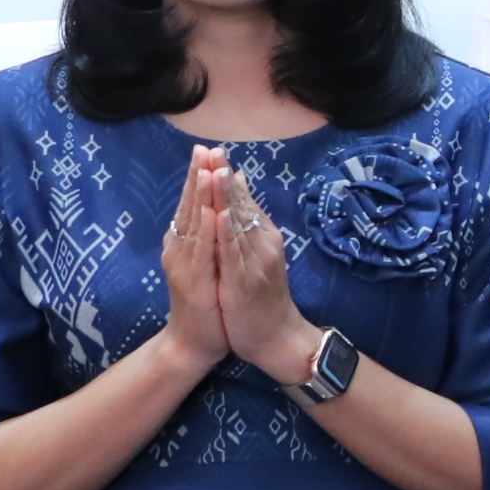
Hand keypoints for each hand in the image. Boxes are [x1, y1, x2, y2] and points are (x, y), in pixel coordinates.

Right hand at [157, 153, 232, 372]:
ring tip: (207, 170)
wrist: (194, 342)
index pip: (191, 203)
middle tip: (203, 148)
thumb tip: (214, 204)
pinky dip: (207, 232)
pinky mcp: (195, 283)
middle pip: (188, 206)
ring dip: (201, 197)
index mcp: (184, 243)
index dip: (197, 176)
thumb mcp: (208, 262)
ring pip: (193, 225)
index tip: (206, 149)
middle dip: (197, 176)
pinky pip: (202, 253)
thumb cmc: (204, 302)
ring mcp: (184, 266)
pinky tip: (213, 213)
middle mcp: (179, 249)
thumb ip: (207, 234)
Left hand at [211, 161, 320, 382]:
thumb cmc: (263, 298)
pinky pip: (234, 255)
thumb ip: (250, 222)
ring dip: (224, 198)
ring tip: (214, 171)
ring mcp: (255, 263)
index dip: (226, 176)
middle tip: (212, 150)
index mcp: (264, 237)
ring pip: (237, 225)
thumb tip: (239, 184)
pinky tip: (218, 216)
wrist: (277, 339)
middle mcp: (263, 245)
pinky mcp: (244, 283)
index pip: (243, 201)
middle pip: (241, 206)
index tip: (212, 150)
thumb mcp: (259, 256)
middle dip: (224, 178)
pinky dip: (225, 234)